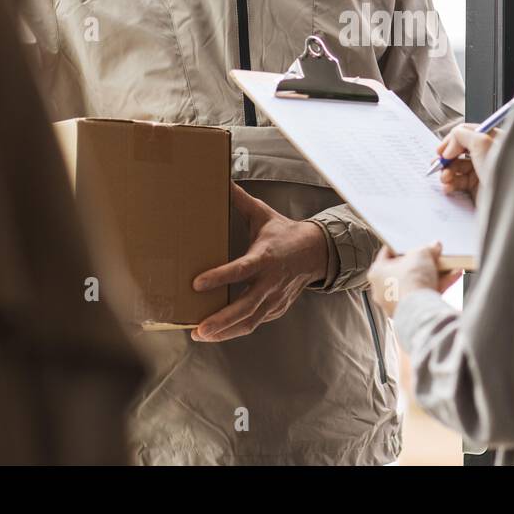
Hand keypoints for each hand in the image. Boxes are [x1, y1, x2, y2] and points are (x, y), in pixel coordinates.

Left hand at [190, 184, 328, 341]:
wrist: (316, 252)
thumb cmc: (284, 232)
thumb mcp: (263, 215)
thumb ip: (240, 200)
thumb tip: (222, 179)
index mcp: (266, 257)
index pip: (240, 270)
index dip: (219, 277)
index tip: (196, 284)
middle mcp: (271, 281)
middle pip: (246, 306)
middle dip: (221, 320)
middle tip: (198, 329)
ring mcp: (275, 298)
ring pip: (250, 320)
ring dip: (225, 331)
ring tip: (201, 335)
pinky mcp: (277, 308)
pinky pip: (255, 322)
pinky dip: (235, 330)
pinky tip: (217, 333)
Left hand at [367, 243, 463, 318]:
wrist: (420, 309)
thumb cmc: (411, 281)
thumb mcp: (421, 254)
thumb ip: (428, 248)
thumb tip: (434, 246)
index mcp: (377, 273)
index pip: (387, 254)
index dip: (402, 246)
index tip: (414, 243)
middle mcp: (383, 290)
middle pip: (404, 271)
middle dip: (421, 263)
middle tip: (433, 255)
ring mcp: (396, 303)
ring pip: (416, 284)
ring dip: (434, 274)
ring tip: (448, 266)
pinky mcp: (411, 312)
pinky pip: (425, 295)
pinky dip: (438, 286)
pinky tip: (453, 277)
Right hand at [436, 123, 504, 199]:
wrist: (508, 204)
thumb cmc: (503, 174)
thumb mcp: (482, 144)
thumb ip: (463, 135)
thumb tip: (450, 141)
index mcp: (494, 140)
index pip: (468, 132)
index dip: (453, 140)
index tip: (443, 150)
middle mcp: (489, 154)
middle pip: (460, 150)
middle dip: (447, 158)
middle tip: (439, 164)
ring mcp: (483, 171)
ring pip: (457, 167)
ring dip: (446, 171)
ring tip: (444, 178)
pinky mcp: (478, 187)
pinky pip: (459, 182)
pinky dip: (450, 184)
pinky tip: (448, 187)